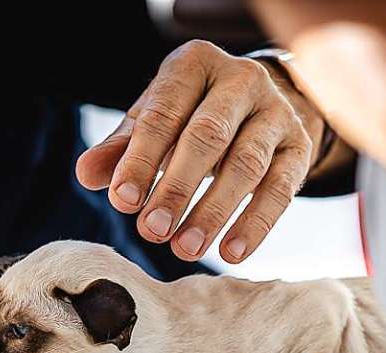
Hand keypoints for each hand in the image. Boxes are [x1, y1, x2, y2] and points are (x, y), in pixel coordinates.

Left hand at [76, 40, 322, 262]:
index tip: (123, 202)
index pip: (164, 113)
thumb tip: (86, 174)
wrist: (255, 108)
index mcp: (194, 65)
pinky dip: (256, 223)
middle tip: (151, 232)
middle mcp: (240, 80)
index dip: (141, 160)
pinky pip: (281, 188)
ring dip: (213, 211)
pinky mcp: (299, 145)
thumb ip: (120, 149)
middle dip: (176, 188)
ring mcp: (276, 111)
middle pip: (208, 136)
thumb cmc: (188, 117)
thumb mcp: (151, 125)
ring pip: (246, 164)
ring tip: (185, 248)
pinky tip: (231, 253)